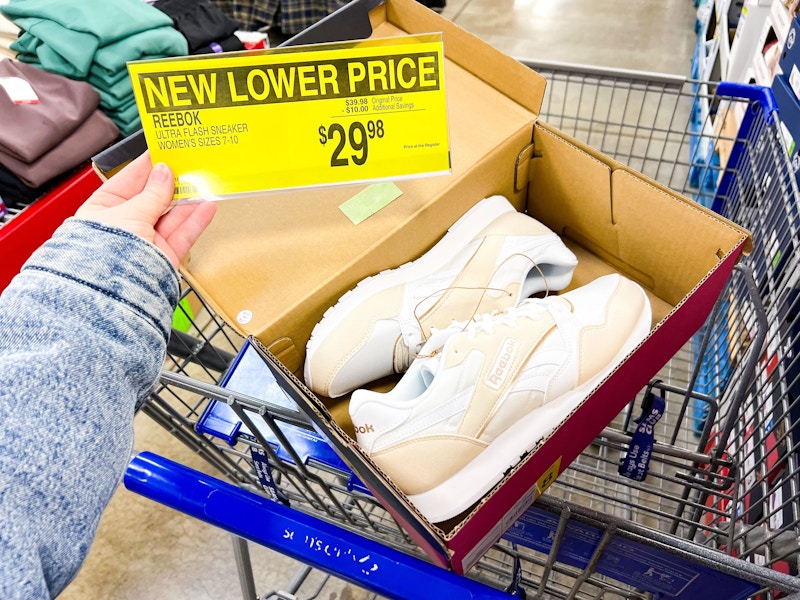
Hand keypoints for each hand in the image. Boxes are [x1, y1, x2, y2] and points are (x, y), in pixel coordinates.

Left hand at [76, 151, 216, 268]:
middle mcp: (124, 227)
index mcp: (102, 211)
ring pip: (170, 216)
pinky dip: (195, 221)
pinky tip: (206, 206)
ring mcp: (145, 243)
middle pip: (152, 199)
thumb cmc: (104, 254)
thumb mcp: (129, 213)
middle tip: (187, 164)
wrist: (113, 294)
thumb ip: (152, 193)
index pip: (126, 182)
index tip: (162, 152)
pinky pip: (181, 235)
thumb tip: (165, 173)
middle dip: (170, 183)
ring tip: (203, 183)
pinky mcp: (163, 257)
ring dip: (187, 200)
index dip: (145, 167)